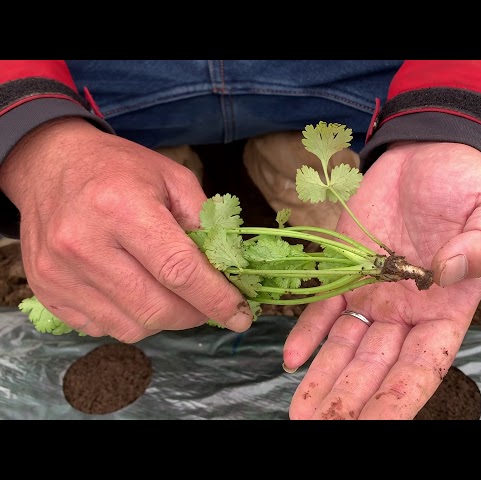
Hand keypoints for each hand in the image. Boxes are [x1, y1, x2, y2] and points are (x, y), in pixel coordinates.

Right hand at [0, 118, 252, 341]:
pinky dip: (131, 319)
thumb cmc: (117, 168)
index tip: (241, 315)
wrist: (47, 164)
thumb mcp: (172, 177)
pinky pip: (103, 328)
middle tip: (210, 304)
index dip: (217, 299)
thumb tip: (229, 269)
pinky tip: (137, 292)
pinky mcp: (46, 291)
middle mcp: (84, 244)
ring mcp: (59, 273)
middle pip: (156, 309)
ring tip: (172, 294)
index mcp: (121, 207)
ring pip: (132, 327)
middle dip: (195, 314)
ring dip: (164, 320)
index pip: (179, 270)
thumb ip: (204, 222)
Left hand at [283, 142, 480, 418]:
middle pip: (375, 368)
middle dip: (350, 401)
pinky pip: (324, 308)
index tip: (376, 426)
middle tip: (319, 429)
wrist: (429, 150)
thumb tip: (447, 273)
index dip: (398, 399)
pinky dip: (307, 333)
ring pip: (346, 347)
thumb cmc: (470, 183)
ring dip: (323, 379)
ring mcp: (374, 293)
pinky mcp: (348, 269)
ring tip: (301, 413)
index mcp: (447, 309)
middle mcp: (406, 311)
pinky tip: (291, 357)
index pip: (421, 367)